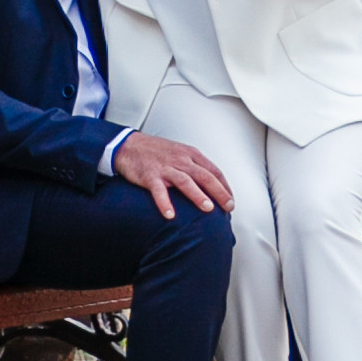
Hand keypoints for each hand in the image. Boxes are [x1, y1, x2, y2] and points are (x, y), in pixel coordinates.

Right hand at [112, 132, 234, 218]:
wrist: (130, 145)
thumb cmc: (157, 152)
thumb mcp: (181, 153)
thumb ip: (195, 167)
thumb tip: (212, 185)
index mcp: (190, 154)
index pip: (213, 170)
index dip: (225, 186)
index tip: (231, 200)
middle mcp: (180, 160)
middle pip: (204, 176)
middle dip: (219, 192)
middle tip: (229, 207)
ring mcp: (165, 168)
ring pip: (185, 181)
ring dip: (198, 195)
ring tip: (208, 209)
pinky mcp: (150, 175)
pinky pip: (158, 190)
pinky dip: (164, 202)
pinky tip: (170, 214)